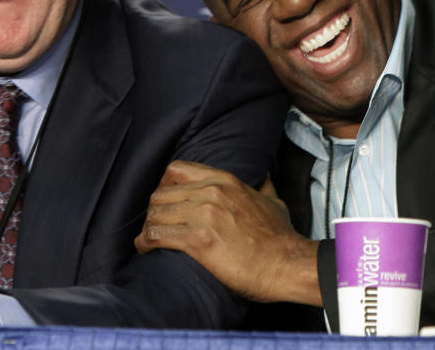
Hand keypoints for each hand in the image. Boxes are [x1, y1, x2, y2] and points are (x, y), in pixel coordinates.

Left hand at [135, 160, 321, 305]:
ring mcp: (204, 216)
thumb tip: (264, 176)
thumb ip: (263, 186)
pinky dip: (146, 242)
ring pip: (156, 214)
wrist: (288, 263)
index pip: (177, 170)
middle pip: (162, 194)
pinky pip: (158, 236)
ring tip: (147, 240)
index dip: (164, 185)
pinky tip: (146, 249)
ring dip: (148, 228)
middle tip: (155, 226)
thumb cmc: (281, 237)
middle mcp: (211, 193)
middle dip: (153, 211)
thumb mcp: (273, 201)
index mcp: (225, 181)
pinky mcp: (199, 241)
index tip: (165, 201)